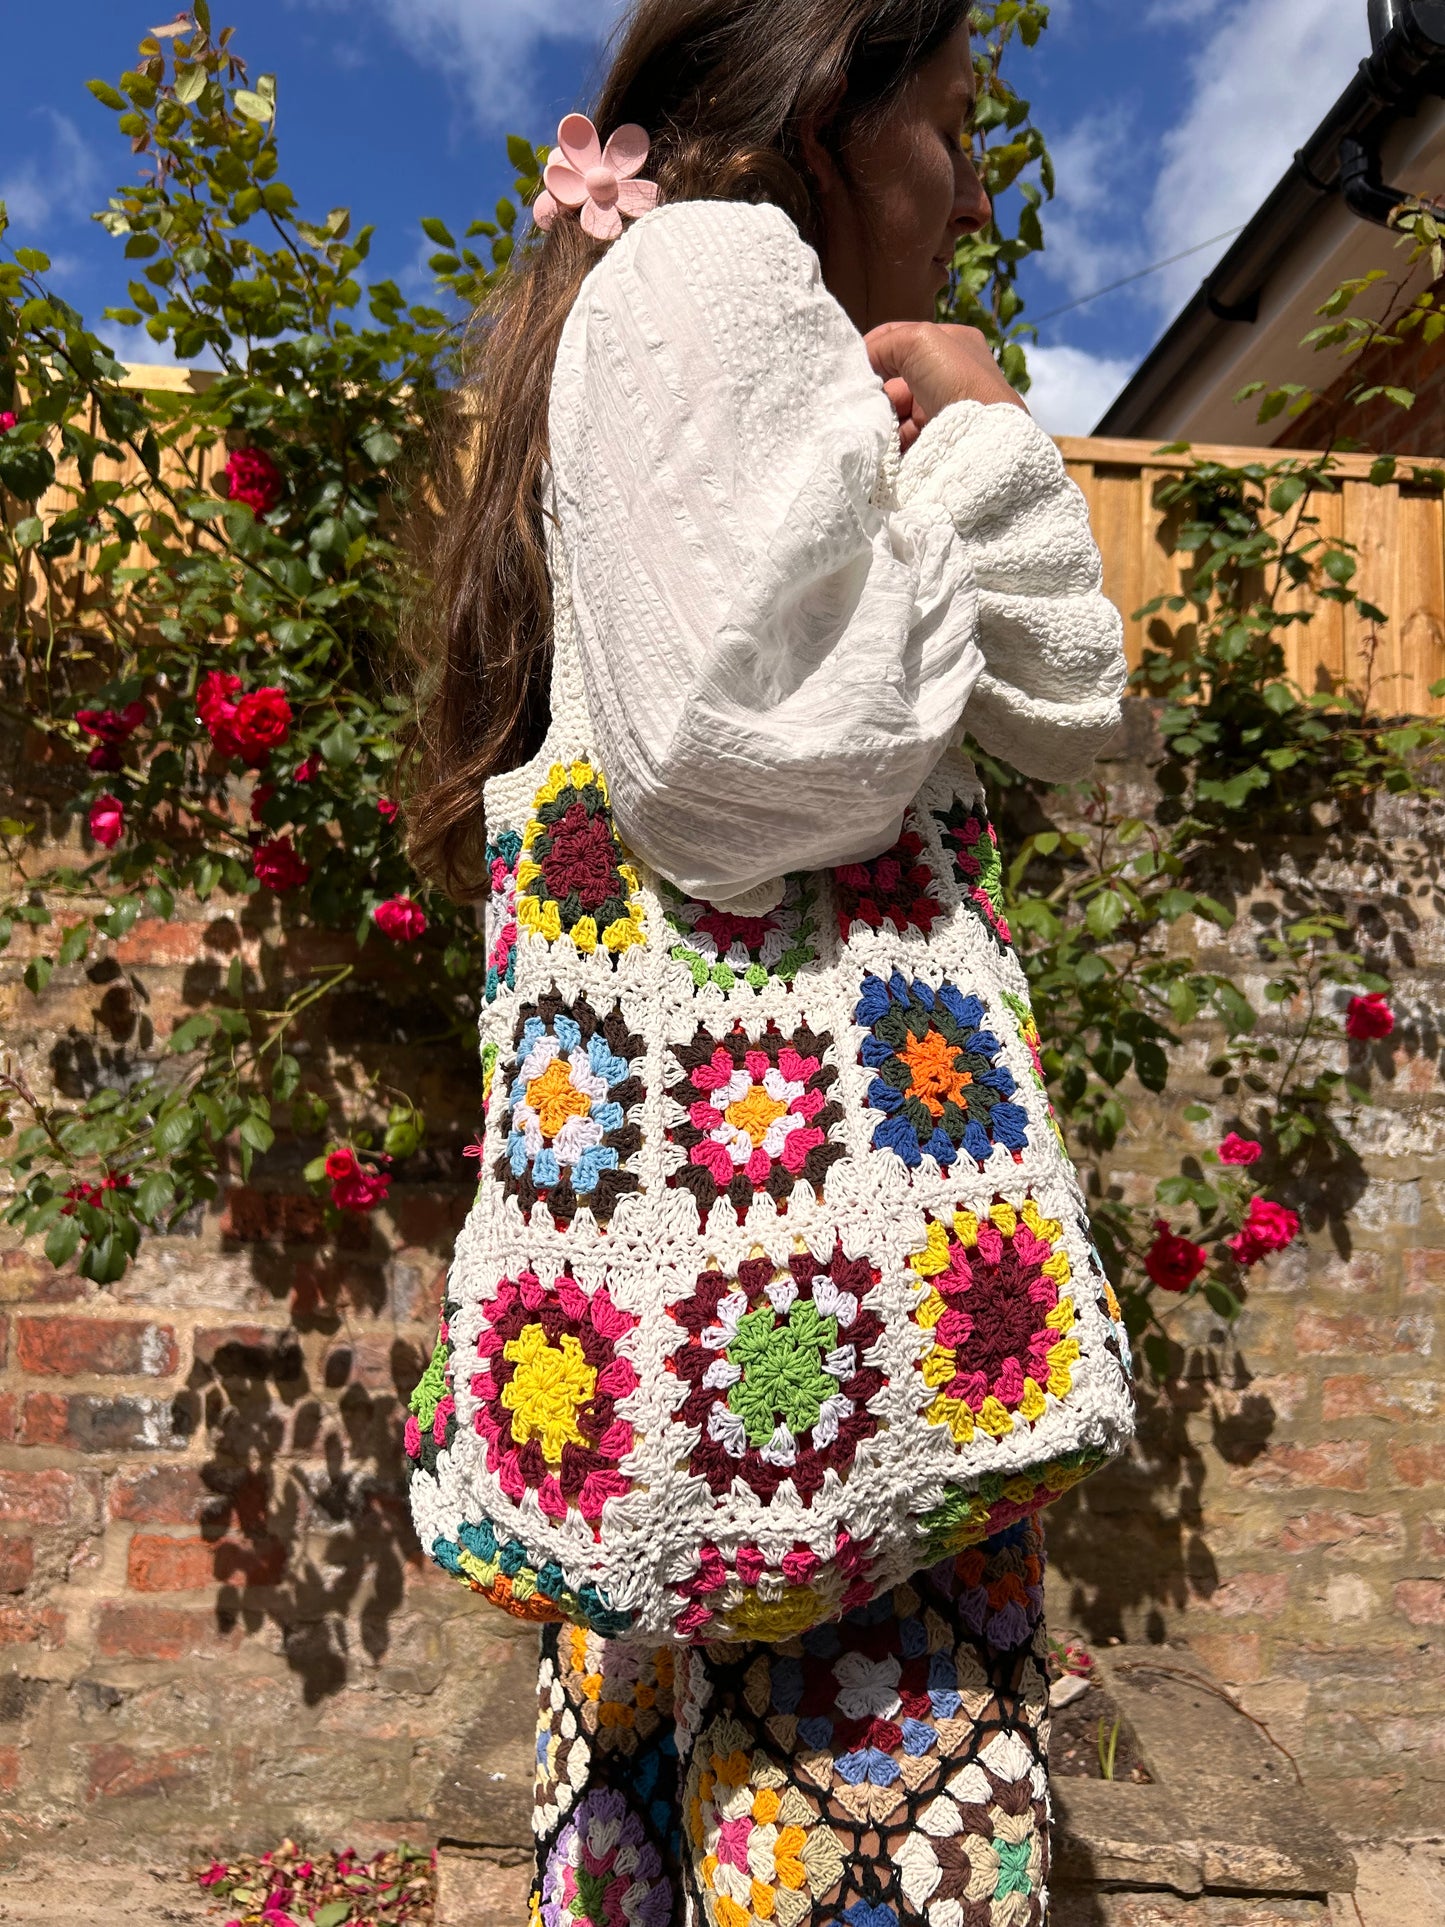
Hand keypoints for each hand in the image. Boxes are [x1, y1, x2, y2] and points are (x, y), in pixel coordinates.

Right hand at [866, 322, 1026, 451]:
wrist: (982, 440)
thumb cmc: (956, 380)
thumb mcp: (918, 340)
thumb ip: (883, 344)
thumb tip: (857, 364)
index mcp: (951, 344)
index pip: (900, 339)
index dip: (872, 350)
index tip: (849, 369)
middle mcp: (948, 375)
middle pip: (893, 380)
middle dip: (874, 393)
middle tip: (857, 404)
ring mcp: (943, 410)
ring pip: (895, 412)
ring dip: (879, 421)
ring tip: (867, 427)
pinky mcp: (937, 442)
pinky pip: (902, 439)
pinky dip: (888, 442)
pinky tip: (878, 445)